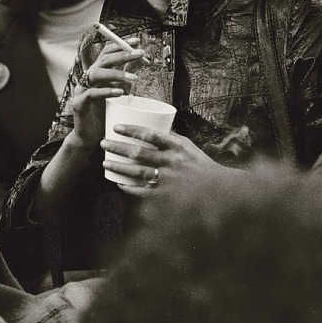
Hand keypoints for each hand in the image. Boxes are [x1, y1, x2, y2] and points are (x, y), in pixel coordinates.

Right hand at [72, 39, 145, 147]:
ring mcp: (81, 90)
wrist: (90, 137)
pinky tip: (120, 93)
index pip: (106, 53)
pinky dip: (106, 91)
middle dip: (122, 55)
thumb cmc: (105, 114)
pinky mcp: (79, 104)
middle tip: (140, 54)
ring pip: (96, 74)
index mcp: (97, 74)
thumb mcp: (119, 92)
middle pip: (103, 60)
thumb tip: (140, 60)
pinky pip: (91, 94)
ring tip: (134, 78)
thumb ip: (125, 77)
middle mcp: (88, 79)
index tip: (136, 41)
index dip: (120, 45)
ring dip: (116, 73)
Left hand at [101, 124, 233, 197]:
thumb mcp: (188, 147)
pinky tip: (119, 183)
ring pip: (137, 172)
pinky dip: (130, 188)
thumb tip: (154, 127)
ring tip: (105, 162)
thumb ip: (171, 139)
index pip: (150, 134)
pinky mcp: (167, 195)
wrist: (217, 191)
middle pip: (139, 153)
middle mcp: (171, 162)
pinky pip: (143, 191)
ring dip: (119, 167)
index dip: (131, 129)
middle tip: (103, 144)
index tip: (117, 127)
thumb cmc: (201, 166)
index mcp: (177, 147)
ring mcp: (168, 180)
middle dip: (118, 148)